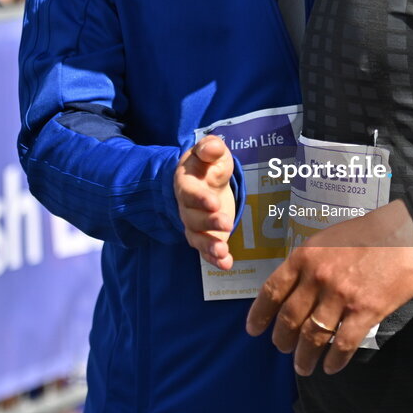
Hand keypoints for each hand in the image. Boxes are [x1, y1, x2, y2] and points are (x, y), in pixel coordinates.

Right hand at [174, 135, 235, 269]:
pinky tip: (226, 264)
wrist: (205, 179)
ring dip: (209, 246)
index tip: (214, 203)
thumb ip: (211, 147)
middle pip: (192, 219)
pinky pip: (205, 251)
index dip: (199, 199)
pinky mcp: (205, 236)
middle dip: (208, 223)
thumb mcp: (212, 151)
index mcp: (185, 183)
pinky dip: (214, 259)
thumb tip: (211, 148)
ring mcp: (194, 224)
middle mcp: (186, 207)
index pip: (189, 193)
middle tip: (227, 223)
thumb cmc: (208, 164)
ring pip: (196, 238)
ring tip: (223, 252)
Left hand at [246, 200, 412, 375]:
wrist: (408, 233)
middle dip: (282, 340)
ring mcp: (341, 295)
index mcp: (306, 256)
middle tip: (283, 349)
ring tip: (304, 366)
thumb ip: (309, 262)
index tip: (254, 330)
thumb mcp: (328, 238)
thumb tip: (294, 288)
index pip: (272, 290)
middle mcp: (318, 277)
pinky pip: (343, 344)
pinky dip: (335, 360)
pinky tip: (331, 367)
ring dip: (305, 356)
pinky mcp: (365, 311)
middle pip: (290, 318)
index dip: (260, 314)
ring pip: (313, 336)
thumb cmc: (368, 232)